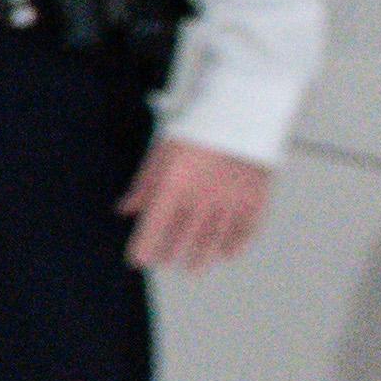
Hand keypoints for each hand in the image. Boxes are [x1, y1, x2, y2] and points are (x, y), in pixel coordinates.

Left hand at [120, 138, 269, 272]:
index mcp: (174, 185)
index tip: (137, 259)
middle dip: (170, 254)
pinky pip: (244, 232)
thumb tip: (126, 210)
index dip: (144, 248)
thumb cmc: (198, 129)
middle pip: (182, 239)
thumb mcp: (162, 152)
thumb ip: (144, 185)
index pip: (154, 228)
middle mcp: (202, 199)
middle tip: (164, 261)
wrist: (242, 112)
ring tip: (193, 268)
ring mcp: (230, 202)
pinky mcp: (254, 200)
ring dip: (201, 257)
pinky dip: (234, 246)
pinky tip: (225, 254)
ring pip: (212, 241)